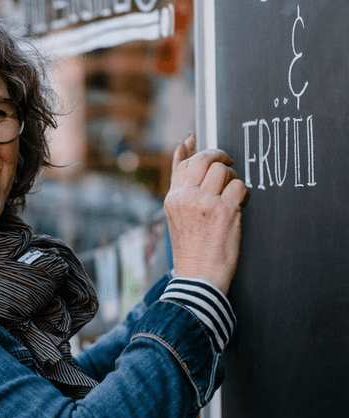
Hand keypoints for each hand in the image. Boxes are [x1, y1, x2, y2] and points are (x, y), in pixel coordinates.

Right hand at [164, 134, 248, 293]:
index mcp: (173, 198)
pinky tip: (239, 207)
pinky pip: (240, 186)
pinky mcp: (225, 211)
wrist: (198, 275)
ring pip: (224, 171)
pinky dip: (243, 195)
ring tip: (232, 195)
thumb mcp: (177, 213)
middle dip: (221, 157)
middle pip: (206, 159)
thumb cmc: (190, 246)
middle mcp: (186, 197)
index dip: (199, 150)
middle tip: (229, 165)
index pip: (185, 163)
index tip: (208, 150)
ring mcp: (205, 203)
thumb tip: (185, 142)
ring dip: (233, 179)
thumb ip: (181, 181)